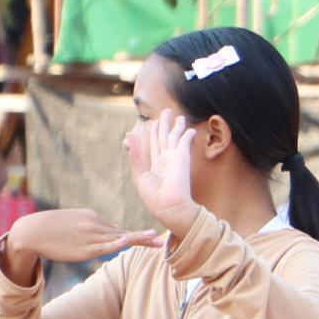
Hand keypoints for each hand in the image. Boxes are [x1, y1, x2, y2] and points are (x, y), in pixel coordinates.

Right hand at [4, 209, 161, 271]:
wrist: (30, 232)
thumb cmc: (50, 229)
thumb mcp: (74, 223)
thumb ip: (91, 228)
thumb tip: (109, 232)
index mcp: (91, 216)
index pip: (115, 228)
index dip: (134, 235)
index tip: (151, 237)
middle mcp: (93, 224)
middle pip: (122, 232)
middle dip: (141, 237)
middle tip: (161, 240)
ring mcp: (88, 235)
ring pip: (118, 238)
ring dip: (138, 240)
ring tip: (157, 241)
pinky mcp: (82, 247)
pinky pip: (103, 246)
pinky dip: (116, 243)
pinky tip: (127, 241)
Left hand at [123, 110, 200, 236]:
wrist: (168, 206)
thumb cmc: (153, 196)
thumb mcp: (140, 174)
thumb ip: (136, 155)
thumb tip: (129, 135)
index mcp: (155, 164)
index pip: (154, 144)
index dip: (153, 132)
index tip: (153, 123)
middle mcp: (166, 159)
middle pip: (165, 137)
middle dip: (165, 124)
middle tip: (167, 112)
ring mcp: (174, 158)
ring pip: (174, 137)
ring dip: (176, 126)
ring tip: (179, 116)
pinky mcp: (182, 157)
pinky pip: (184, 142)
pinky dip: (187, 135)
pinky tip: (189, 129)